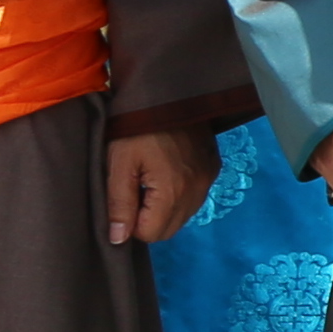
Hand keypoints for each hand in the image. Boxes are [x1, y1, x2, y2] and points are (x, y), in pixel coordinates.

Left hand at [107, 126, 219, 247]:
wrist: (167, 92)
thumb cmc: (136, 129)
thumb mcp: (119, 165)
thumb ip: (119, 205)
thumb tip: (119, 240)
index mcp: (172, 192)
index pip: (151, 234)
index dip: (131, 224)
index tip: (125, 199)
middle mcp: (196, 191)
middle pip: (169, 229)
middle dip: (149, 219)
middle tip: (135, 191)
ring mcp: (208, 179)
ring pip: (184, 215)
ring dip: (165, 209)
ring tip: (150, 181)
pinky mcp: (213, 168)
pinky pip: (195, 197)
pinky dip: (180, 195)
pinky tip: (168, 173)